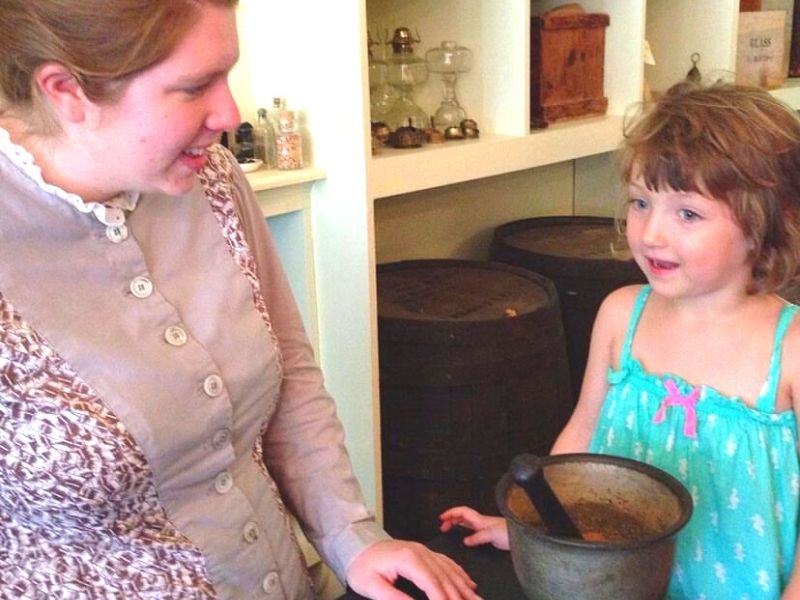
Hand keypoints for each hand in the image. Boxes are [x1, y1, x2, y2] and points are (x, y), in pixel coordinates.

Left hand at [346, 538, 480, 599]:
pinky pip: (447, 563)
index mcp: (408, 559)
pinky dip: (460, 575)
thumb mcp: (371, 586)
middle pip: (446, 578)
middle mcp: (421, 552)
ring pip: (450, 570)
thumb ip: (394, 598)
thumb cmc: (362, 565)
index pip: (433, 584)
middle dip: (460, 597)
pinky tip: (469, 584)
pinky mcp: (424, 553)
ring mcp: (424, 551)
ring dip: (465, 588)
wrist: (356, 544)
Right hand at [439, 506, 509, 550]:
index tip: (442, 518)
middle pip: (462, 516)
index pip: (461, 512)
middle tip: (442, 526)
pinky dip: (464, 530)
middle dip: (450, 518)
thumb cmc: (509, 533)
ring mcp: (483, 527)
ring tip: (448, 529)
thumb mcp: (492, 534)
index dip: (451, 513)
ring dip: (456, 523)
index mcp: (479, 519)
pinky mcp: (487, 533)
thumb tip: (465, 540)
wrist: (523, 536)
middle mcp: (480, 521)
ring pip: (466, 522)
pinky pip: (471, 529)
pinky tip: (464, 537)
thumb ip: (478, 537)